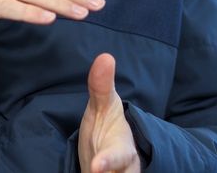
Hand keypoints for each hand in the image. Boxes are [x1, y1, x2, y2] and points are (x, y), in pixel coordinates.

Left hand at [78, 53, 141, 172]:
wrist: (113, 156)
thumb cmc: (107, 130)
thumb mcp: (103, 108)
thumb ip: (101, 86)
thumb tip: (105, 56)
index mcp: (122, 151)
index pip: (118, 158)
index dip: (107, 162)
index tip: (96, 166)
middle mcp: (122, 172)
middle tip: (93, 171)